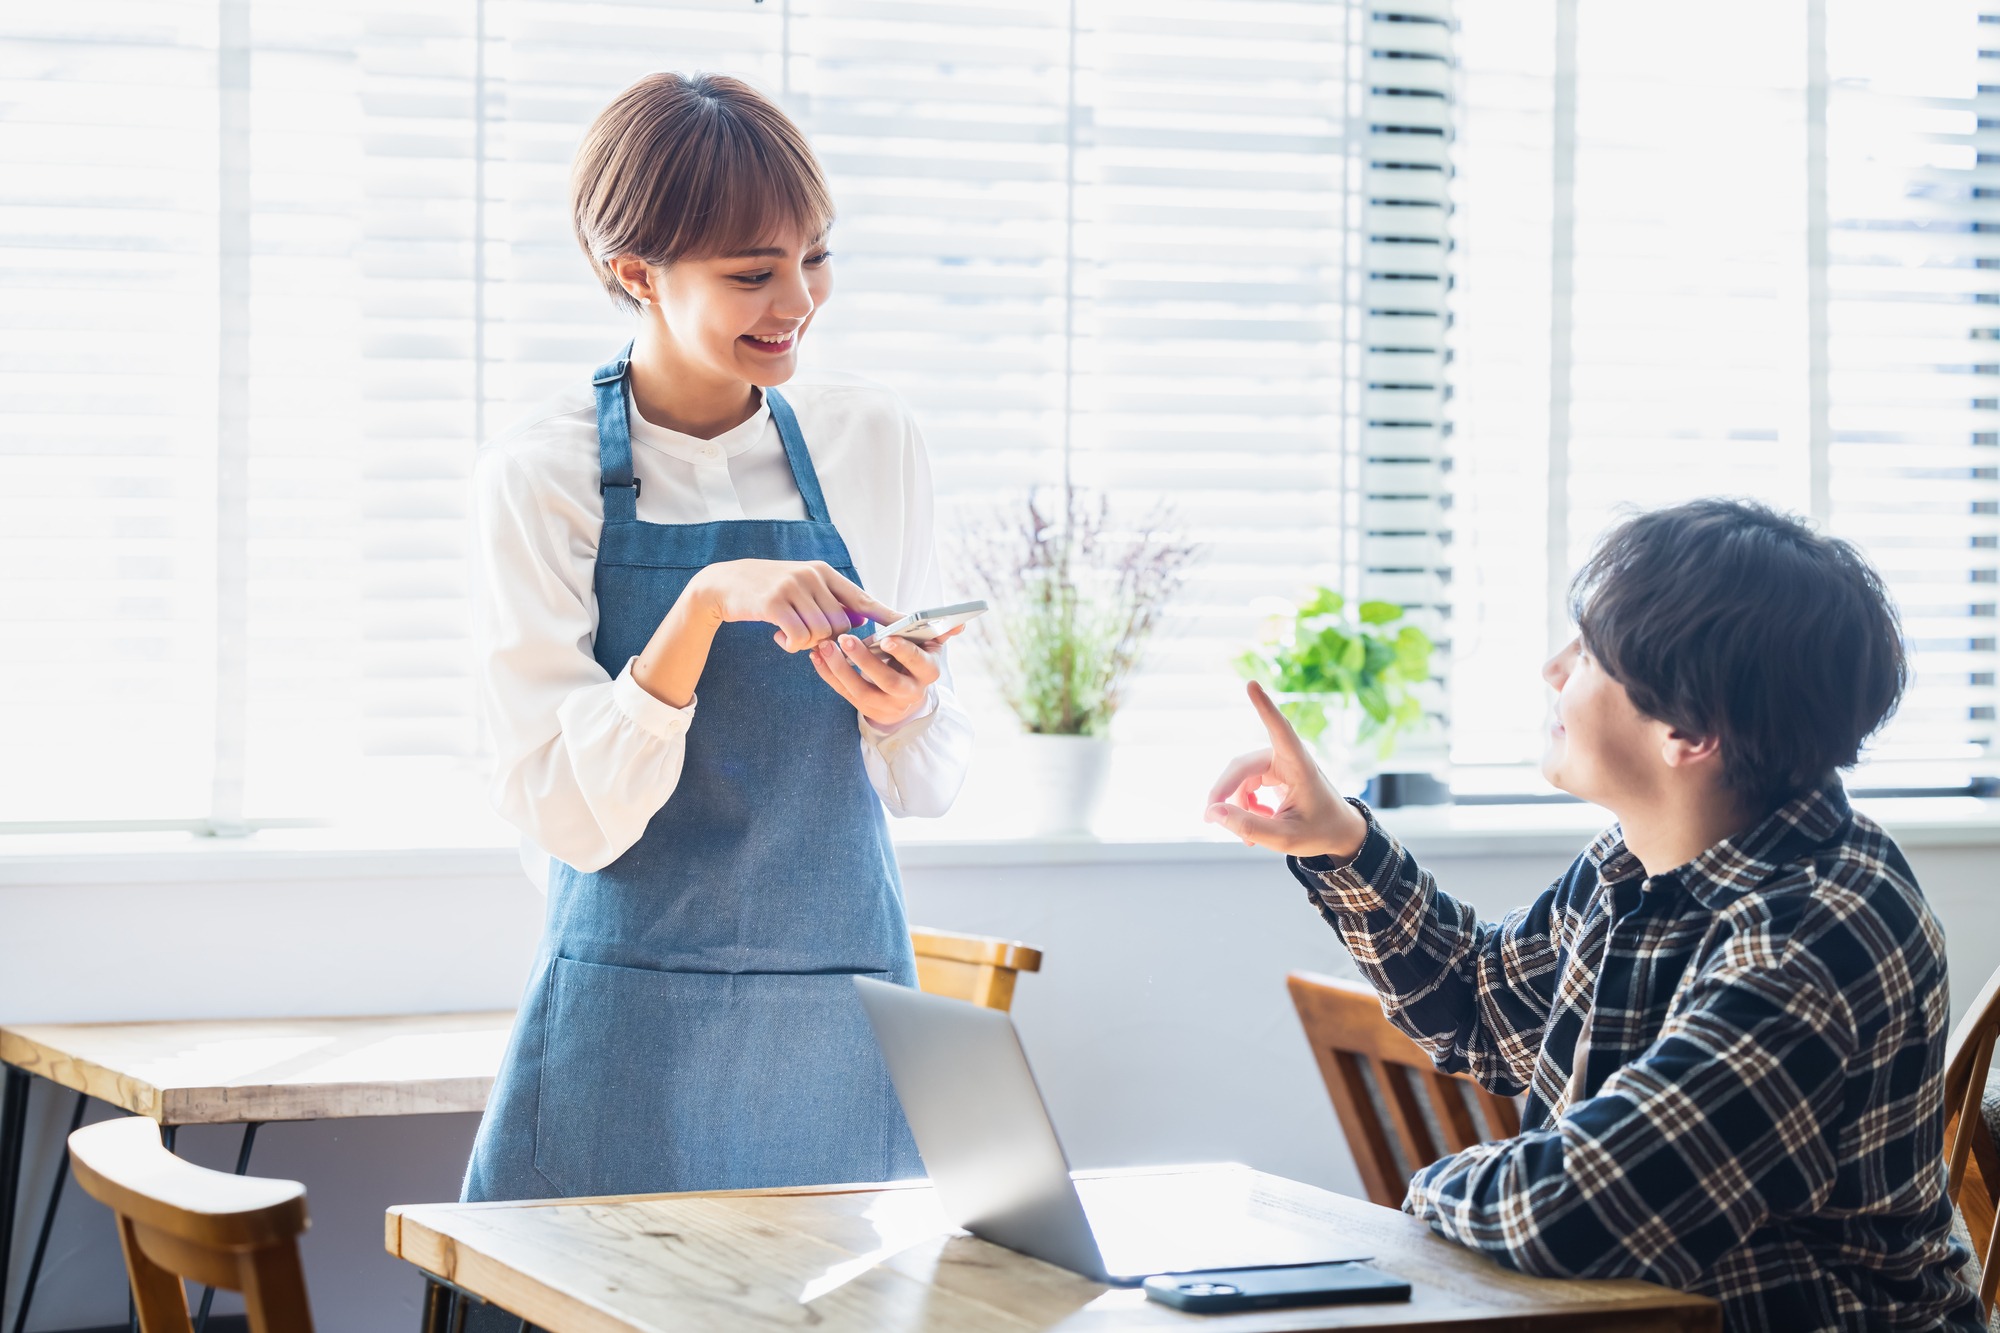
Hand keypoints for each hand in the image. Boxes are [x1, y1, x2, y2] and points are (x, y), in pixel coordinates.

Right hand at [687, 559, 900, 651]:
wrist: (725, 585)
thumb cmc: (768, 590)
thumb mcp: (802, 587)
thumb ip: (830, 601)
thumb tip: (859, 622)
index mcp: (825, 573)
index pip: (863, 599)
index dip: (887, 615)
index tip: (910, 627)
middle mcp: (813, 576)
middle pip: (841, 625)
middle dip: (829, 639)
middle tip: (807, 636)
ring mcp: (793, 587)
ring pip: (821, 633)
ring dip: (807, 642)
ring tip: (788, 633)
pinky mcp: (774, 603)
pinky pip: (799, 637)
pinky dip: (791, 644)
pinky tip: (779, 636)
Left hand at [810, 626, 963, 727]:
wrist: (905, 695)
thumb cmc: (915, 660)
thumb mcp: (929, 647)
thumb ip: (940, 633)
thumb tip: (958, 624)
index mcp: (927, 672)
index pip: (919, 664)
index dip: (904, 652)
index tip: (887, 638)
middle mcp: (909, 693)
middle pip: (888, 681)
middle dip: (865, 661)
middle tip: (846, 639)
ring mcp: (886, 704)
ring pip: (862, 691)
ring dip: (841, 669)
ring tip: (826, 647)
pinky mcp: (866, 709)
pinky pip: (844, 693)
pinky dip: (828, 675)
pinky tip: (817, 657)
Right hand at [1203, 681, 1369, 858]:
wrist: (1338, 832)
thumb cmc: (1320, 831)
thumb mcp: (1285, 837)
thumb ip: (1248, 826)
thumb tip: (1212, 812)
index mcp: (1300, 766)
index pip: (1280, 730)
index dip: (1264, 708)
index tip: (1252, 684)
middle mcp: (1288, 757)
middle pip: (1242, 768)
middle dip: (1225, 793)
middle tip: (1209, 820)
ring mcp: (1279, 762)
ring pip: (1240, 777)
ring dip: (1236, 804)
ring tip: (1247, 836)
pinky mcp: (1272, 770)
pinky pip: (1245, 783)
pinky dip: (1243, 804)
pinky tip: (1253, 822)